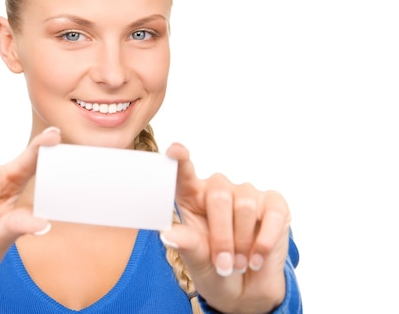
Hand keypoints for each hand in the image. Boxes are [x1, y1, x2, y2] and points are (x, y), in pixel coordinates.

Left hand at [160, 143, 290, 313]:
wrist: (247, 291)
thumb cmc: (216, 270)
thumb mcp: (197, 262)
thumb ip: (187, 245)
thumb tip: (167, 235)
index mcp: (192, 198)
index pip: (183, 174)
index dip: (179, 161)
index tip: (175, 151)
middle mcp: (218, 190)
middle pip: (218, 197)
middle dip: (222, 237)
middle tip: (223, 265)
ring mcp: (246, 194)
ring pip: (244, 206)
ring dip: (242, 243)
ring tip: (239, 264)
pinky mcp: (273, 204)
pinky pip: (271, 215)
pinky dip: (264, 242)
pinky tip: (257, 259)